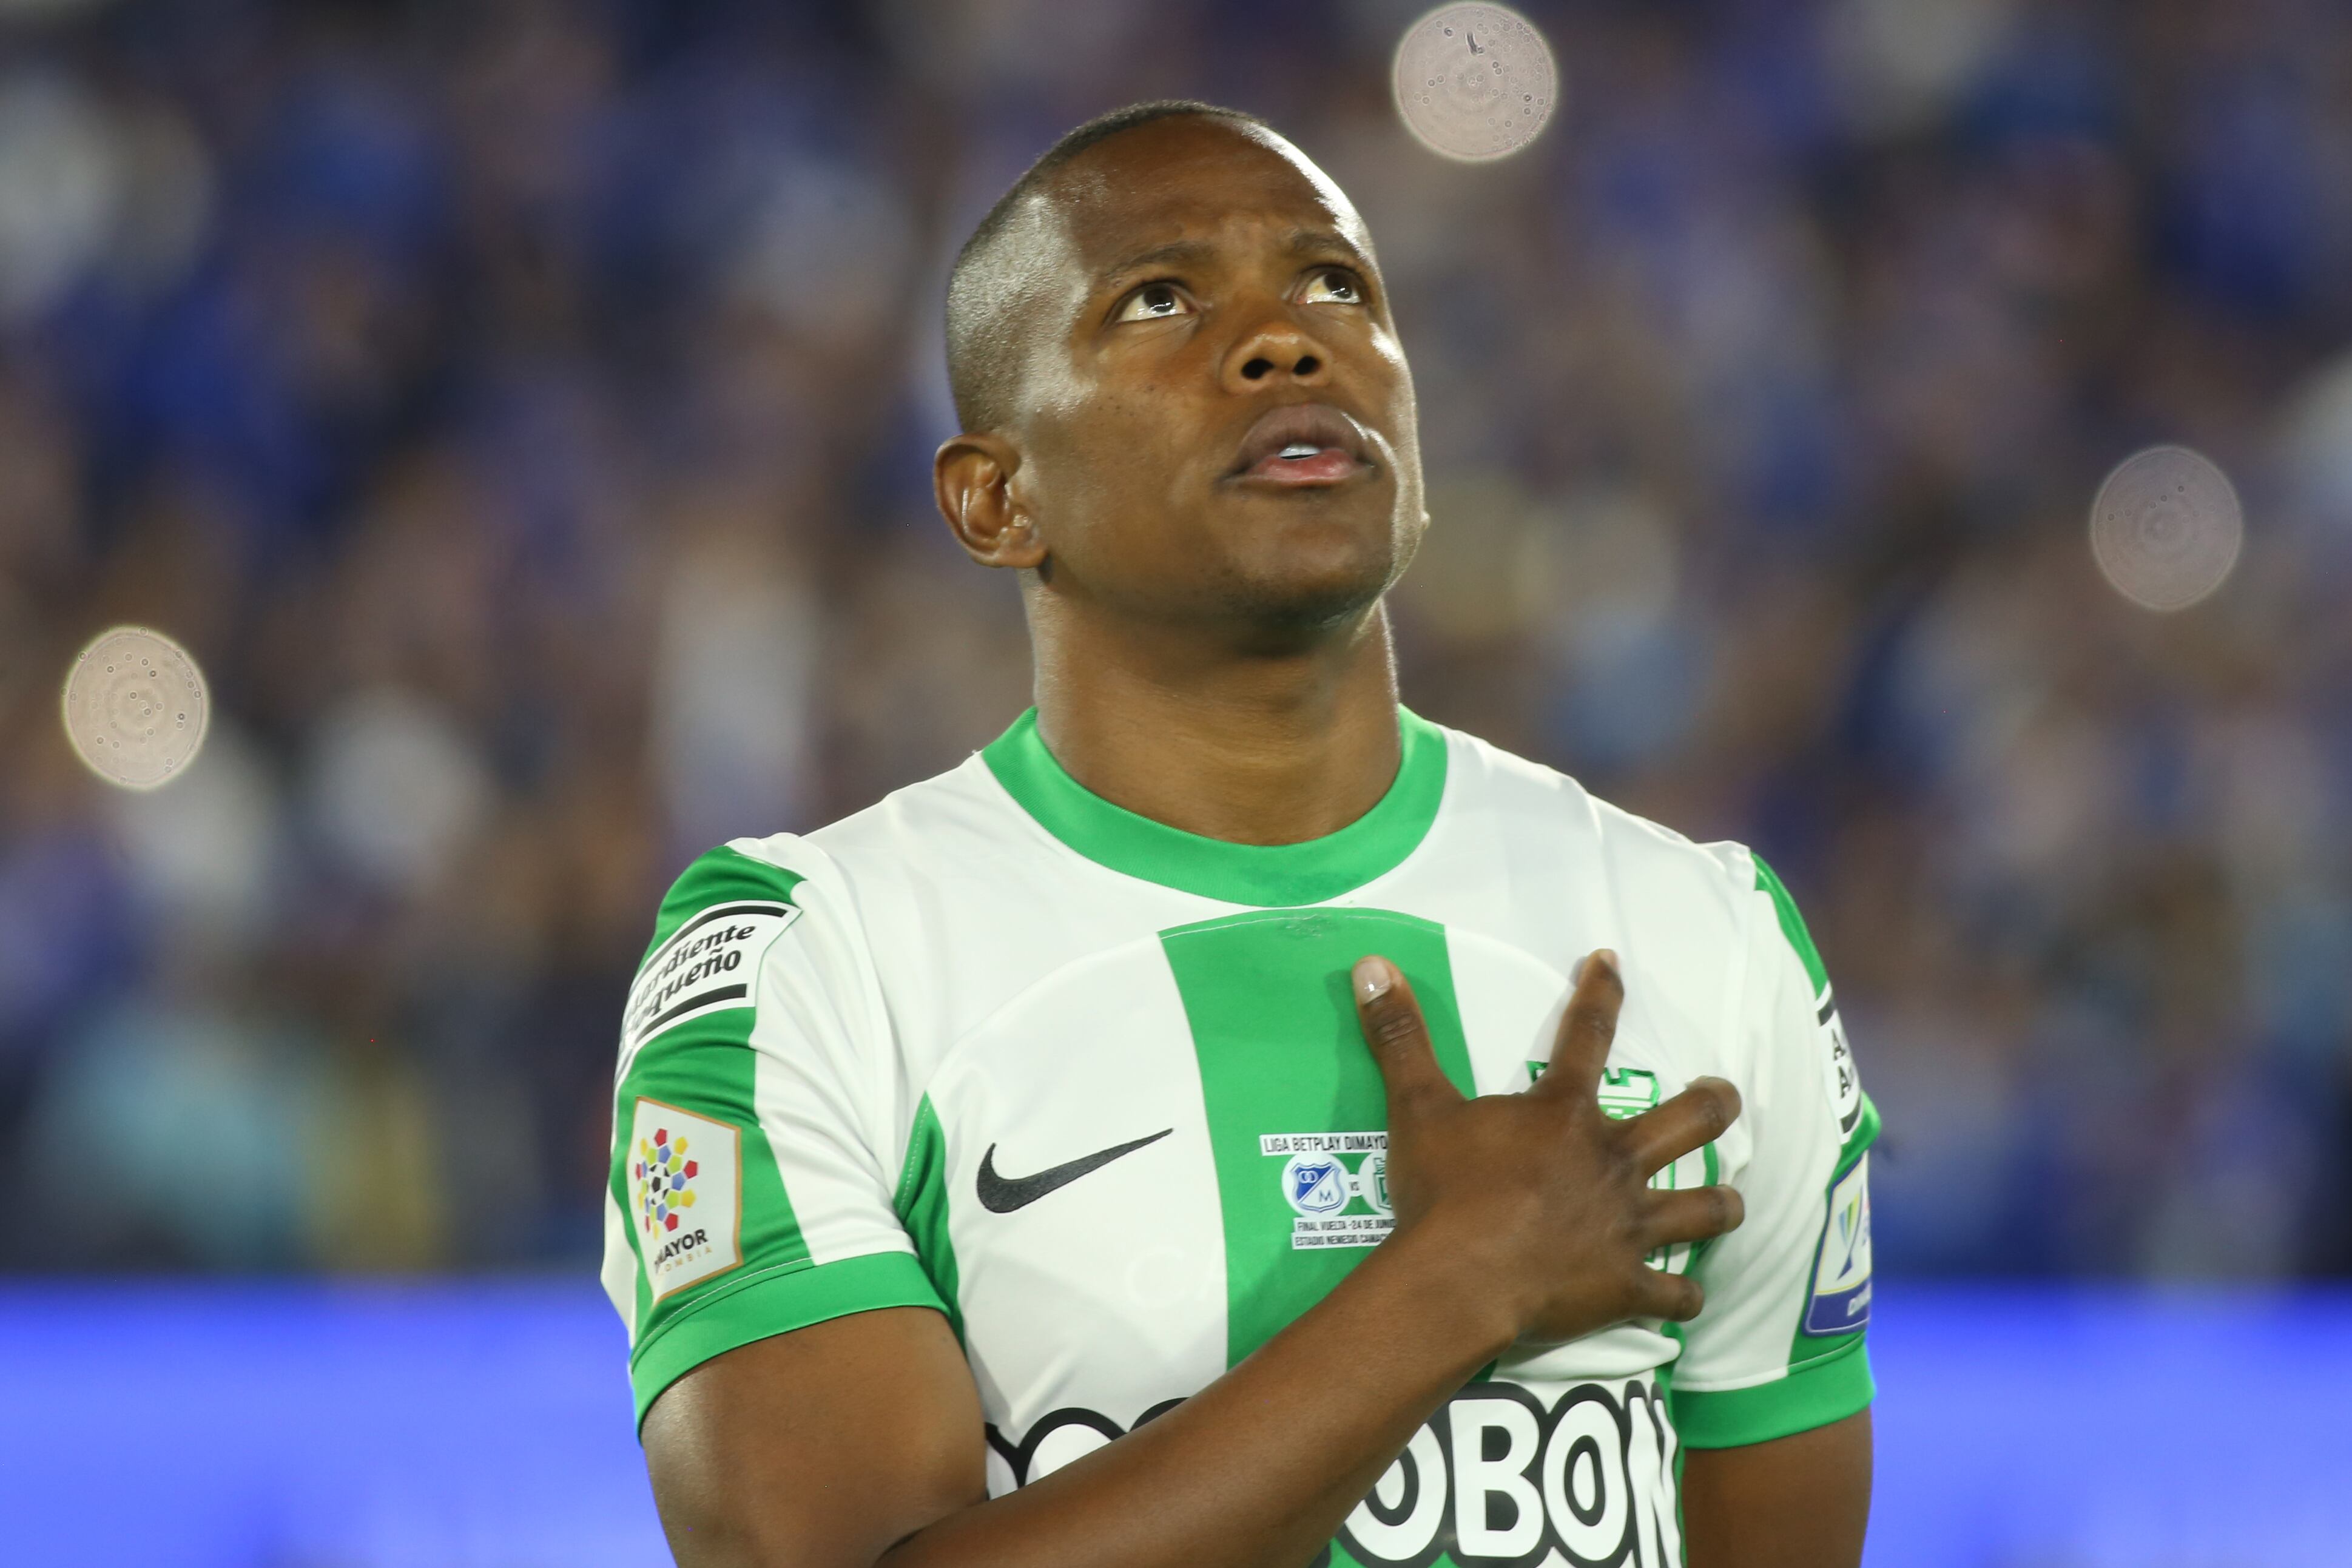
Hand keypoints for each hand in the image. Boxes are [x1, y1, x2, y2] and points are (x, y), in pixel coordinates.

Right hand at [1352, 948, 1742, 1346]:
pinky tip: (1687, 1295)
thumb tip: (1372, 965)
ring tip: (1729, 1198)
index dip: (1600, 992)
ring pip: (1705, 1208)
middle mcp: (1613, 1162)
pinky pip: (1675, 1295)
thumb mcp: (1415, 1107)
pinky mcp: (1626, 1285)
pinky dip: (1684, 1296)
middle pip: (1692, 1121)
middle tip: (1722, 1095)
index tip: (1610, 963)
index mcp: (1564, 1115)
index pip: (1587, 1034)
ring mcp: (1627, 1226)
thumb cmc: (1442, 1192)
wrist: (1459, 1280)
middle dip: (1715, 1103)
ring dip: (1721, 1202)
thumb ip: (1400, 1037)